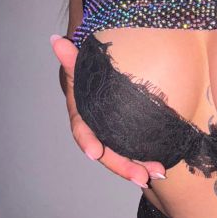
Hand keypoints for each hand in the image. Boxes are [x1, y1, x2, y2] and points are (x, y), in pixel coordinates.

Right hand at [50, 35, 165, 187]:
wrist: (100, 84)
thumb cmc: (89, 76)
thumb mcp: (80, 68)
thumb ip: (71, 58)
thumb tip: (55, 41)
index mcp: (82, 118)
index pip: (83, 131)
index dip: (87, 142)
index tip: (93, 152)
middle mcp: (96, 133)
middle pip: (106, 153)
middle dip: (123, 166)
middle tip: (141, 177)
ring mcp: (111, 139)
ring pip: (122, 158)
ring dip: (139, 169)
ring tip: (158, 174)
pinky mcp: (126, 140)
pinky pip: (134, 154)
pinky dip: (146, 162)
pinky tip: (161, 170)